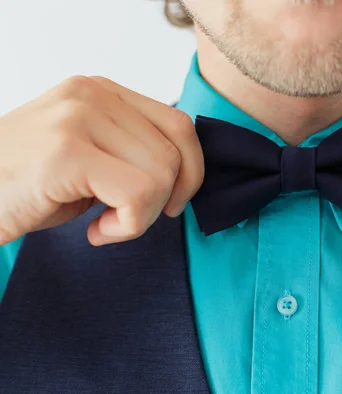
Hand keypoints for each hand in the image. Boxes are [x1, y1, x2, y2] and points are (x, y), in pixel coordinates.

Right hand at [0, 76, 203, 245]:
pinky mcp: (66, 152)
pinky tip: (96, 231)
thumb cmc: (28, 186)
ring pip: (161, 174)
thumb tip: (186, 172)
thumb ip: (133, 150)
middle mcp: (91, 94)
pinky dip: (128, 226)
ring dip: (141, 216)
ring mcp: (76, 118)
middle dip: (165, 198)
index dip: (191, 170)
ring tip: (104, 224)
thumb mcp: (90, 156)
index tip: (171, 201)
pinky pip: (137, 193)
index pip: (180, 124)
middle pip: (175, 151)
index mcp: (101, 91)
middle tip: (127, 219)